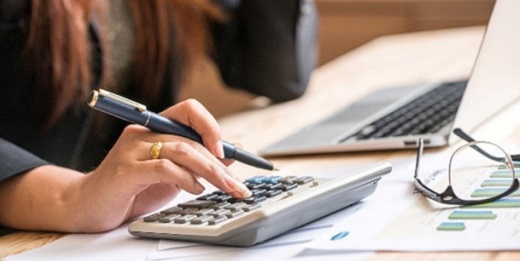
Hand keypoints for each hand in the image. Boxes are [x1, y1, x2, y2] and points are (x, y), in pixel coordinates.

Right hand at [78, 99, 251, 231]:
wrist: (87, 205)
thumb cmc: (132, 188)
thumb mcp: (171, 174)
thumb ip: (196, 162)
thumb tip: (231, 153)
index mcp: (155, 128)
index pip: (189, 109)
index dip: (211, 126)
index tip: (226, 151)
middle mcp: (143, 133)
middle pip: (191, 138)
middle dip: (219, 162)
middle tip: (238, 184)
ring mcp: (132, 150)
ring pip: (182, 150)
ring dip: (209, 171)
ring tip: (224, 187)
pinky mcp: (125, 171)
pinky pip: (164, 168)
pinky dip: (185, 178)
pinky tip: (195, 189)